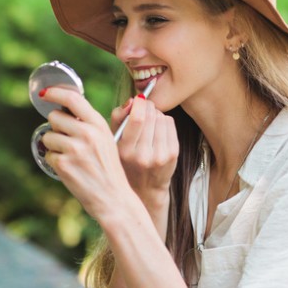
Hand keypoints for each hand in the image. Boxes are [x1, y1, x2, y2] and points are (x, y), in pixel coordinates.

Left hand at [40, 87, 132, 221]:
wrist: (113, 198)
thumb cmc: (108, 168)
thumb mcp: (106, 139)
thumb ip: (88, 124)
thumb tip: (63, 110)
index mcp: (99, 124)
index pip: (72, 99)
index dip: (55, 93)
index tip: (45, 94)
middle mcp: (87, 133)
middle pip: (55, 116)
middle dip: (55, 126)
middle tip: (66, 139)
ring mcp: (74, 149)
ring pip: (48, 136)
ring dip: (53, 145)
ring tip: (70, 156)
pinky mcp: (64, 165)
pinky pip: (48, 155)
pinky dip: (55, 161)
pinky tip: (69, 168)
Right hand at [111, 96, 178, 212]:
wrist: (145, 188)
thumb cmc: (126, 159)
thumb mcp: (114, 141)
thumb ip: (118, 118)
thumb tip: (132, 101)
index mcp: (125, 151)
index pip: (137, 119)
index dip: (139, 104)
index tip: (138, 100)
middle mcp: (143, 155)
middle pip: (151, 116)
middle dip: (148, 106)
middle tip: (144, 107)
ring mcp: (160, 156)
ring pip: (161, 118)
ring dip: (155, 114)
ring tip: (150, 121)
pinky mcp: (173, 154)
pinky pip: (170, 124)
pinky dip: (164, 120)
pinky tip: (158, 128)